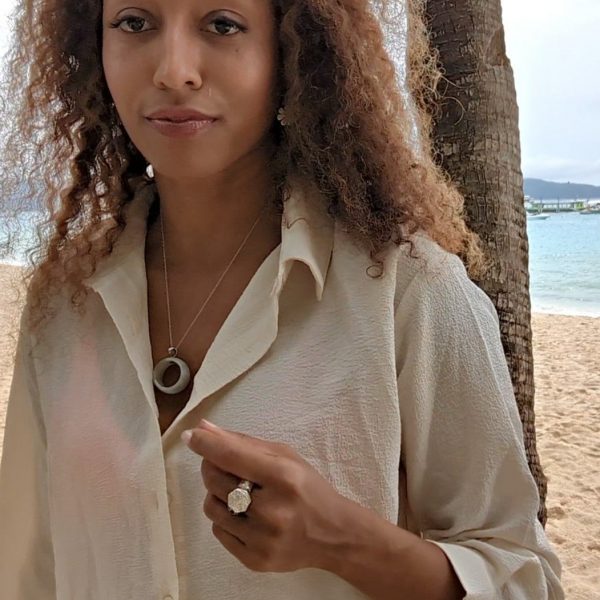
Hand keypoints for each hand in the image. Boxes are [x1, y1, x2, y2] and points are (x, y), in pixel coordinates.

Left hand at [182, 419, 355, 573]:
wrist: (333, 535)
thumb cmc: (308, 489)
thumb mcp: (286, 457)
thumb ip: (243, 443)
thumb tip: (204, 429)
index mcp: (283, 477)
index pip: (232, 456)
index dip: (206, 444)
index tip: (191, 436)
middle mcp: (272, 509)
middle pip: (215, 480)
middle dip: (212, 466)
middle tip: (224, 464)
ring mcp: (262, 539)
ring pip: (211, 507)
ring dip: (218, 494)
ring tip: (238, 492)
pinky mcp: (254, 560)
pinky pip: (218, 531)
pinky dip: (226, 518)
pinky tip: (245, 515)